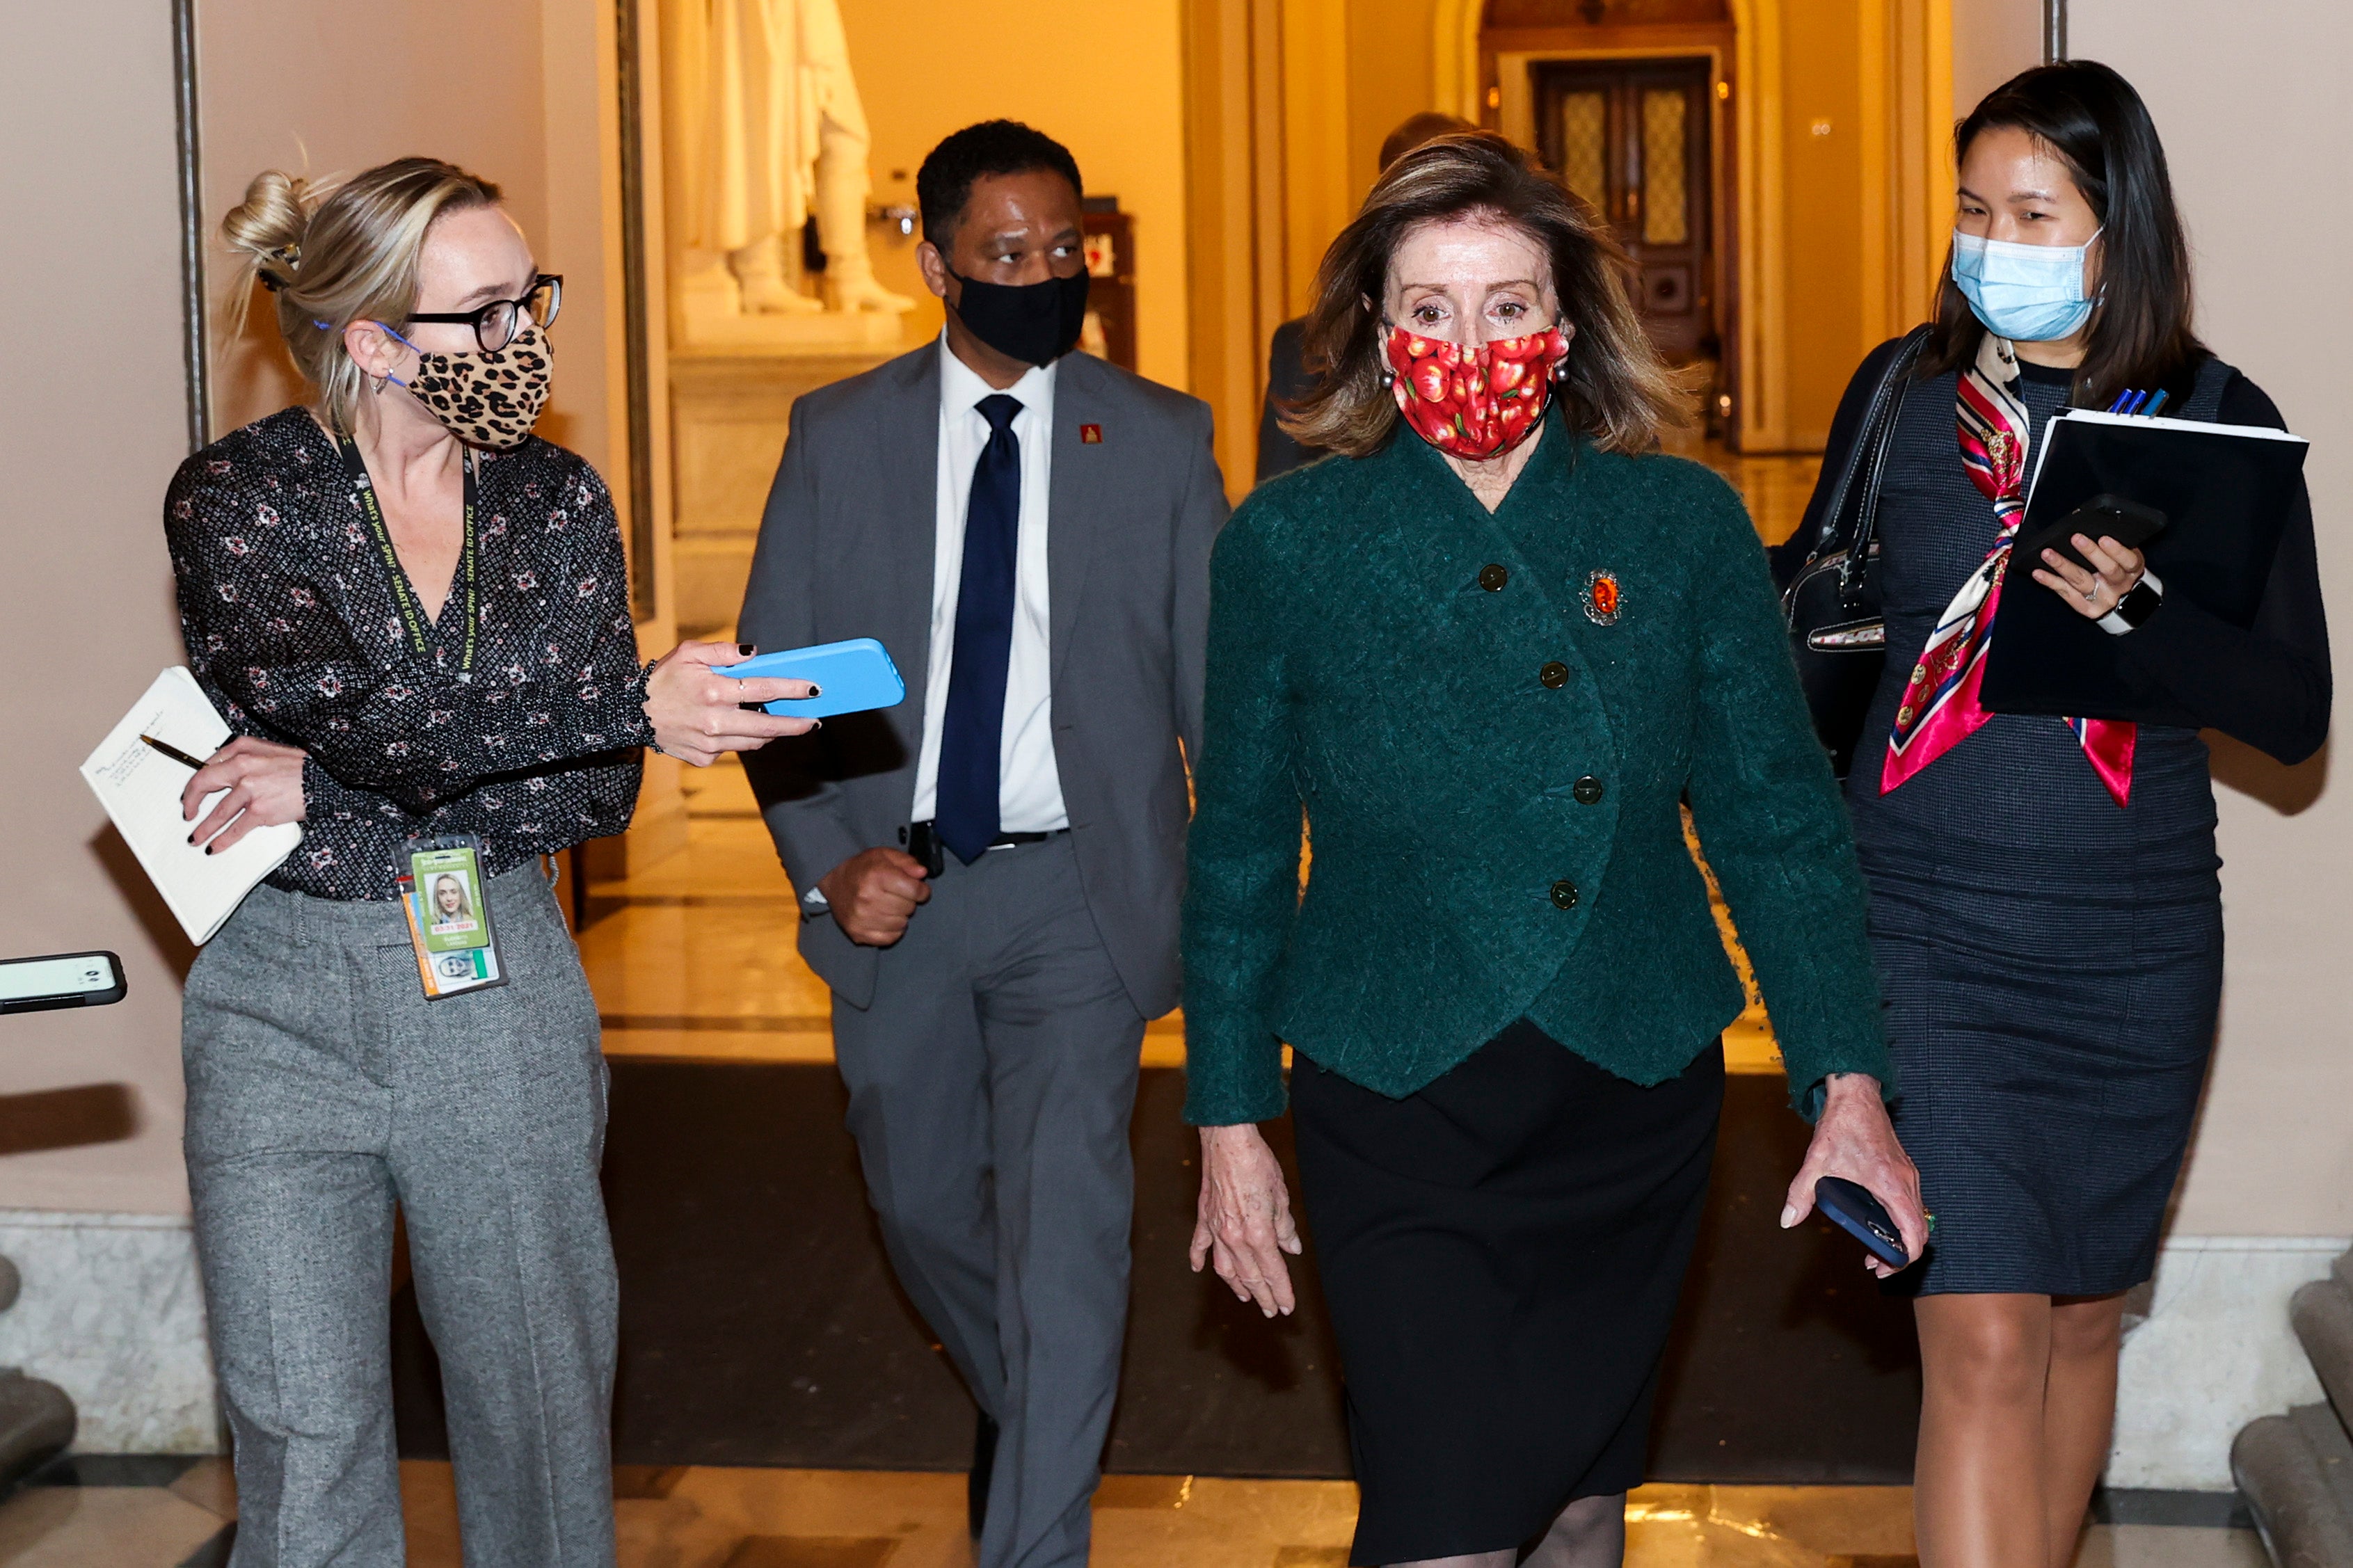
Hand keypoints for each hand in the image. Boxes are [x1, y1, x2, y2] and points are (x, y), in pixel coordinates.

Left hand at [182, 736, 307, 853]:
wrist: (324, 778)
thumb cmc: (301, 766)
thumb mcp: (268, 750)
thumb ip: (244, 758)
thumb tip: (224, 773)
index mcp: (242, 749)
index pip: (208, 765)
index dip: (197, 782)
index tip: (193, 793)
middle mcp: (242, 766)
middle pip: (204, 784)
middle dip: (191, 802)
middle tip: (188, 813)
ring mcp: (250, 789)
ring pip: (218, 812)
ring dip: (204, 828)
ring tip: (196, 837)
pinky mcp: (260, 810)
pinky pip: (235, 828)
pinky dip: (223, 840)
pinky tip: (215, 846)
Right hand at [643, 640, 818, 765]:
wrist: (631, 714)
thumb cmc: (663, 679)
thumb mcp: (688, 653)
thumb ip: (723, 650)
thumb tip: (753, 653)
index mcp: (713, 691)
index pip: (764, 690)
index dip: (793, 689)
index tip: (814, 690)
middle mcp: (714, 721)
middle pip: (768, 726)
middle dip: (796, 724)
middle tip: (814, 721)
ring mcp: (709, 743)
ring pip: (753, 742)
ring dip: (772, 733)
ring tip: (784, 724)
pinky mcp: (703, 758)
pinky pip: (731, 749)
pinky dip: (739, 739)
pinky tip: (735, 728)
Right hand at [816, 847, 930, 945]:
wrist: (835, 883)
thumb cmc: (863, 868)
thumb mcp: (885, 855)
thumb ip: (907, 862)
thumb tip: (922, 873)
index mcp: (876, 875)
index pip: (914, 890)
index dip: (921, 890)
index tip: (918, 889)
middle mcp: (868, 898)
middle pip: (909, 908)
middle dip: (908, 901)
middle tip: (897, 895)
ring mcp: (862, 918)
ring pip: (901, 924)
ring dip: (900, 915)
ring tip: (889, 905)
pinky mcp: (858, 933)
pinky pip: (890, 938)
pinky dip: (892, 929)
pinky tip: (885, 918)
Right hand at [1189, 1123, 1301, 1316]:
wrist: (1228, 1140)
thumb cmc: (1258, 1163)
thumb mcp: (1281, 1196)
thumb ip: (1286, 1227)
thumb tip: (1292, 1248)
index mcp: (1258, 1233)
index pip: (1273, 1272)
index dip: (1282, 1291)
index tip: (1288, 1306)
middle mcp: (1235, 1237)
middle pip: (1251, 1276)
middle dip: (1263, 1296)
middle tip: (1271, 1310)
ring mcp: (1216, 1229)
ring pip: (1225, 1268)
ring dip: (1236, 1285)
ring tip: (1246, 1296)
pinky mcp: (1204, 1217)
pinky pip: (1200, 1244)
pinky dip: (1199, 1259)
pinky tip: (1198, 1270)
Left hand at [1782, 1073, 1927, 1278]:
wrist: (1855, 1095)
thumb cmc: (1842, 1125)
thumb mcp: (1816, 1162)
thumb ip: (1802, 1193)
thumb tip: (1789, 1219)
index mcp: (1890, 1185)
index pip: (1913, 1234)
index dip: (1902, 1259)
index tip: (1882, 1266)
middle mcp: (1906, 1182)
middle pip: (1918, 1231)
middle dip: (1901, 1254)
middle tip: (1875, 1263)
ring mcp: (1908, 1175)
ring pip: (1917, 1218)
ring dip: (1902, 1237)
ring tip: (1876, 1248)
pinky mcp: (1904, 1170)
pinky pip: (1912, 1204)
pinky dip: (1902, 1220)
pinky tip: (1880, 1223)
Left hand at [2031, 534, 2144, 619]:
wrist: (2125, 603)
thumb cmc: (2119, 570)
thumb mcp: (2125, 557)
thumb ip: (2115, 545)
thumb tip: (2093, 526)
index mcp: (2133, 570)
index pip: (2129, 560)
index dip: (2117, 550)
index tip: (2103, 538)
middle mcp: (2120, 586)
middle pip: (2107, 570)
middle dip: (2090, 553)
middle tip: (2075, 538)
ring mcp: (2103, 599)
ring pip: (2081, 581)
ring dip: (2063, 566)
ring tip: (2048, 554)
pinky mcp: (2087, 608)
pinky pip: (2066, 594)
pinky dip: (2050, 582)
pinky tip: (2039, 573)